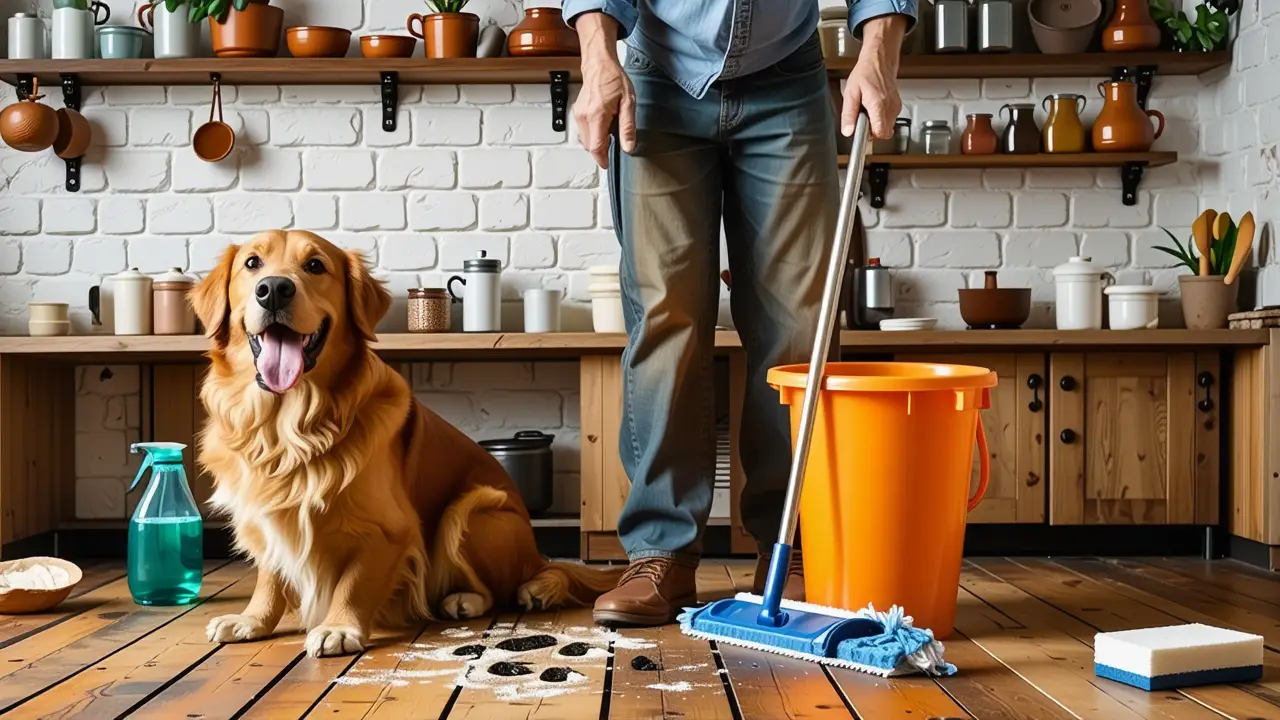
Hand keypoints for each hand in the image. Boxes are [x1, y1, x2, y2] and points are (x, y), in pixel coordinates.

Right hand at [573, 12, 635, 168]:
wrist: (599, 64)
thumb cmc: (613, 79)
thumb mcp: (628, 103)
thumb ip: (628, 127)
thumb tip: (628, 146)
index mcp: (597, 115)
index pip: (596, 147)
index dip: (602, 159)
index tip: (607, 164)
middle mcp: (584, 117)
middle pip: (590, 146)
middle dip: (602, 148)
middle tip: (615, 137)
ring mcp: (578, 115)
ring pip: (586, 140)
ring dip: (598, 140)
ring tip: (610, 125)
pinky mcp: (577, 113)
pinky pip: (584, 131)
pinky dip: (594, 132)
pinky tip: (603, 121)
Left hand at [841, 15, 907, 139]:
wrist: (880, 59)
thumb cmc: (866, 72)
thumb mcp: (851, 93)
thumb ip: (848, 114)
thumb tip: (848, 131)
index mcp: (878, 104)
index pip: (880, 133)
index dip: (870, 136)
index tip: (862, 130)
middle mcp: (890, 107)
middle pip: (884, 133)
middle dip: (872, 130)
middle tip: (862, 117)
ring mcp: (896, 106)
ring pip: (887, 127)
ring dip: (876, 123)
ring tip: (868, 109)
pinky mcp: (897, 105)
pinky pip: (889, 119)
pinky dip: (881, 117)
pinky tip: (874, 106)